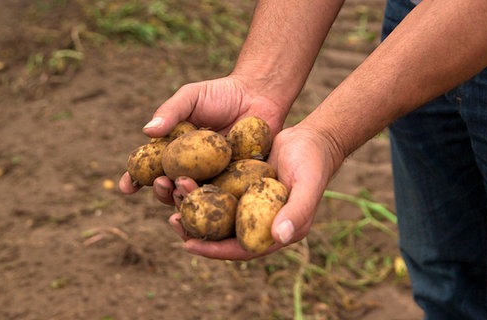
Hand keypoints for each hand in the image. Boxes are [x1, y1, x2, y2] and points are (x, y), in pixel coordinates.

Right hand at [118, 75, 287, 203]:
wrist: (258, 94)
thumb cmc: (221, 93)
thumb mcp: (191, 97)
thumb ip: (171, 112)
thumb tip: (146, 131)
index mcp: (174, 151)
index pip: (150, 168)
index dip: (136, 179)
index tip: (126, 187)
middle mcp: (192, 168)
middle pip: (171, 188)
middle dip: (161, 191)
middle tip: (161, 184)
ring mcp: (214, 177)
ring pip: (196, 197)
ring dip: (185, 199)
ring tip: (182, 189)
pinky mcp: (237, 182)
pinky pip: (225, 197)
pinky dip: (215, 203)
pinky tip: (210, 202)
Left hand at [169, 125, 338, 259]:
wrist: (312, 138)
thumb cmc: (314, 162)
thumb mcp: (307, 185)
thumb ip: (297, 211)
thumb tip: (280, 236)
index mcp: (277, 231)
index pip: (241, 249)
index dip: (214, 250)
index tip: (188, 245)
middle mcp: (261, 221)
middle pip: (224, 234)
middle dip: (196, 230)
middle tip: (173, 220)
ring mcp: (251, 204)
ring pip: (218, 212)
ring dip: (195, 205)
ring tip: (174, 193)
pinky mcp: (243, 186)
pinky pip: (219, 191)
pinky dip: (202, 187)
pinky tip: (183, 177)